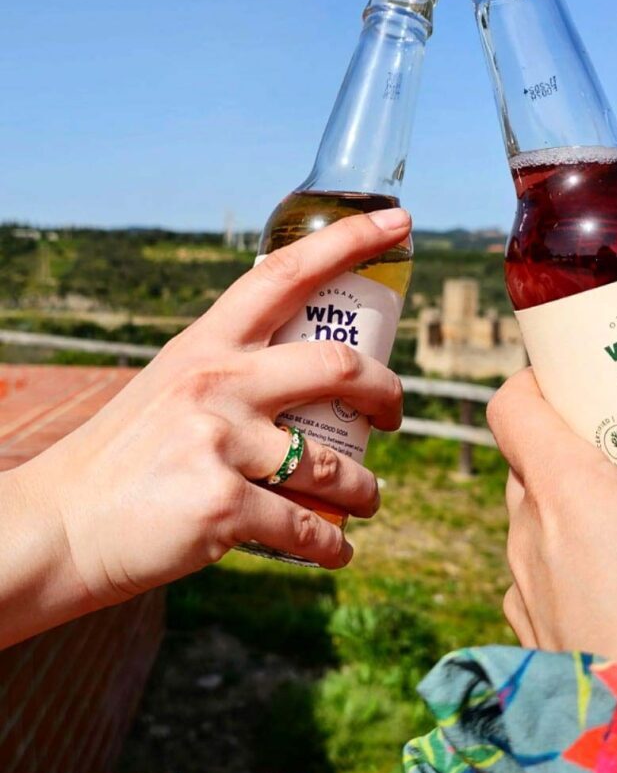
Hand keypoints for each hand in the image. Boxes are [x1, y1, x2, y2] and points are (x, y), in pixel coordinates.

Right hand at [1, 207, 410, 647]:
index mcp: (207, 344)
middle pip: (341, 368)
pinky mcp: (224, 507)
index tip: (400, 222)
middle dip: (389, 394)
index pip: (288, 271)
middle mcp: (217, 382)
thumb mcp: (171, 386)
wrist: (60, 526)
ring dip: (365, 489)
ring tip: (366, 500)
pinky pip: (307, 527)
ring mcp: (221, 443)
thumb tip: (302, 374)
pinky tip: (337, 551)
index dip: (351, 240)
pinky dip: (333, 546)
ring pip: (335, 465)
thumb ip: (230, 371)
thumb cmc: (123, 457)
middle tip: (394, 416)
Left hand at [488, 350, 616, 772]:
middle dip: (584, 432)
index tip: (586, 370)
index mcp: (562, 493)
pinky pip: (552, 568)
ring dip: (589, 495)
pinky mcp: (542, 632)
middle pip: (533, 454)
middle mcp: (529, 534)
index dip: (540, 375)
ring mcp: (528, 587)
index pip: (511, 403)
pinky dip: (585, 552)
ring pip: (544, 512)